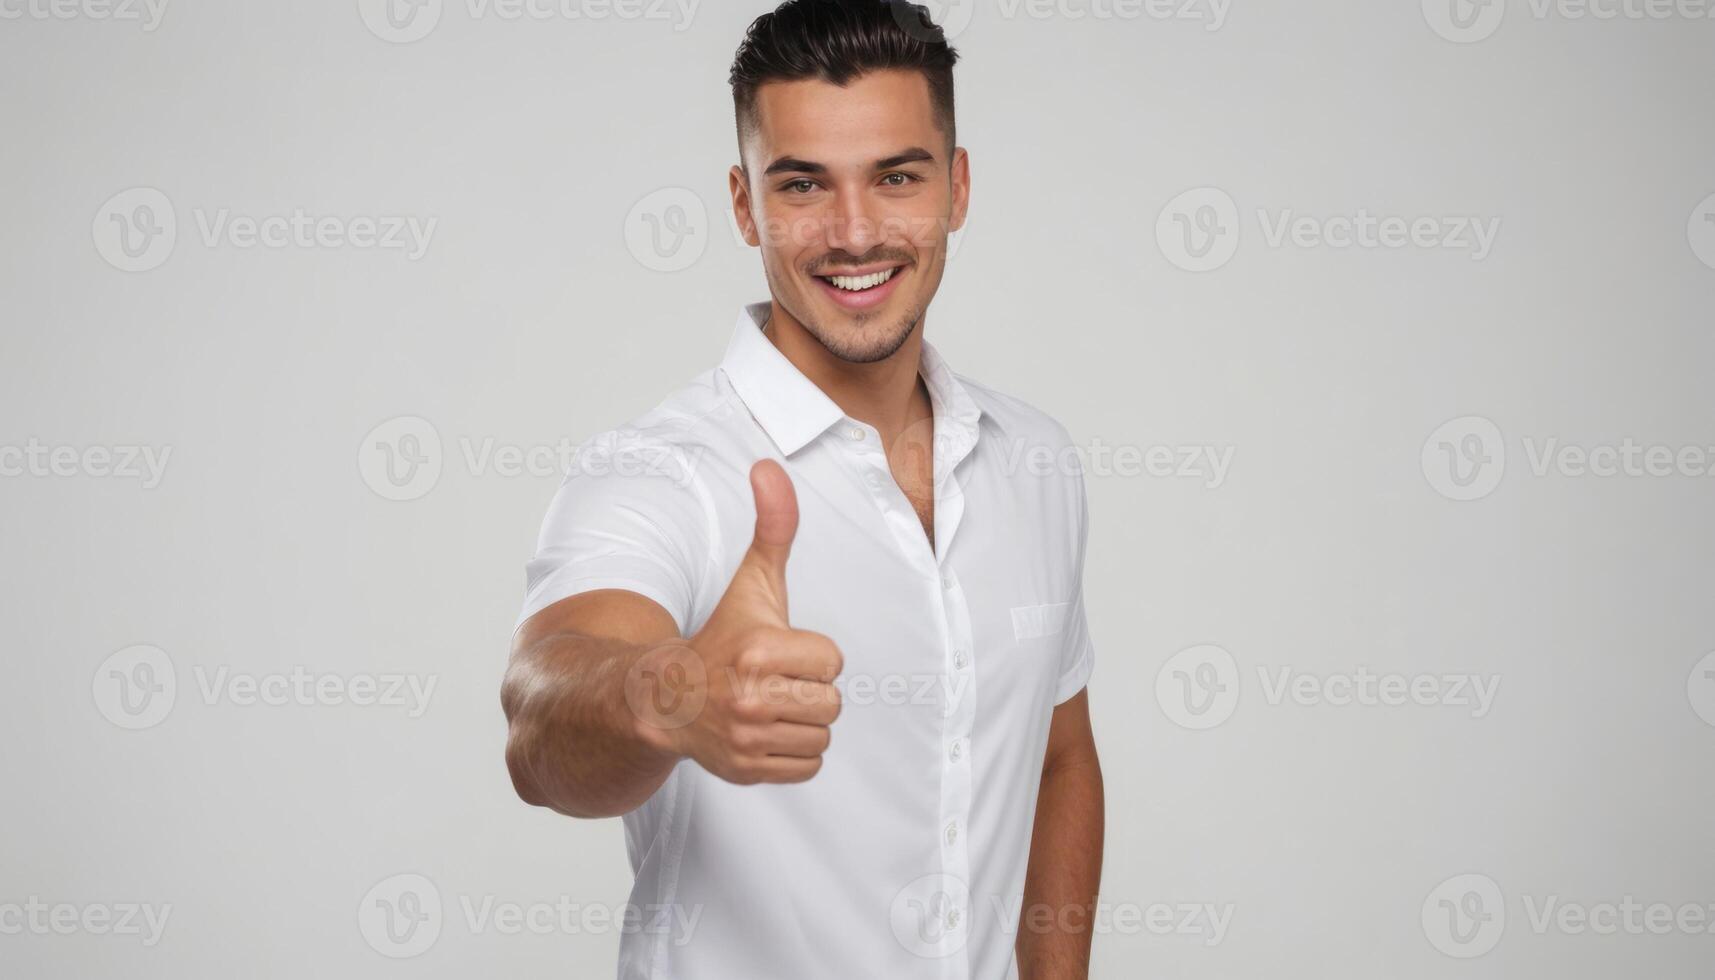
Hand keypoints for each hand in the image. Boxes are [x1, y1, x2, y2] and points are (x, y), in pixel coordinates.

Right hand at [634, 459, 842, 783]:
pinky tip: (765, 731)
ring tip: (767, 704)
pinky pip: (808, 765)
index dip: (811, 655)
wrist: (666, 698)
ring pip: (821, 734)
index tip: (778, 651)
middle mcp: (750, 697)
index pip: (832, 661)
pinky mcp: (746, 769)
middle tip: (771, 680)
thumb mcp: (752, 581)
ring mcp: (746, 738)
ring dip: (802, 721)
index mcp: (759, 650)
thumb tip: (768, 466)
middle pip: (831, 702)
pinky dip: (793, 752)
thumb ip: (773, 526)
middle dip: (808, 690)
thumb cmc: (722, 636)